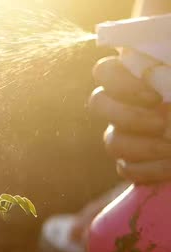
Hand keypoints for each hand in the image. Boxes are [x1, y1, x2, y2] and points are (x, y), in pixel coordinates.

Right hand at [89, 56, 170, 182]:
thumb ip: (170, 75)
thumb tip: (153, 75)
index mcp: (141, 75)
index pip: (105, 71)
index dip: (119, 84)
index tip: (154, 95)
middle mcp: (128, 103)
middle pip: (99, 104)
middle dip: (128, 117)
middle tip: (162, 123)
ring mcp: (128, 133)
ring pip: (112, 141)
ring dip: (143, 147)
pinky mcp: (135, 163)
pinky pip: (127, 168)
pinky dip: (150, 170)